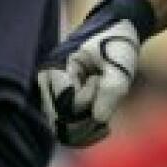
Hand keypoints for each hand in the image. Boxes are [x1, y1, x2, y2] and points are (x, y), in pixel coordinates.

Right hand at [37, 0, 156, 145]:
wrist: (118, 34)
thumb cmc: (117, 45)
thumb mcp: (120, 66)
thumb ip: (111, 91)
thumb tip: (97, 119)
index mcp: (55, 68)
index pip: (64, 102)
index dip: (85, 100)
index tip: (98, 80)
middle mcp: (47, 84)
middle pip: (59, 121)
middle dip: (86, 119)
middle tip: (105, 100)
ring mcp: (52, 96)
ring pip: (62, 130)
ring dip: (87, 127)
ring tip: (106, 113)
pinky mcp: (61, 105)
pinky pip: (67, 131)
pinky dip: (86, 131)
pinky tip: (103, 125)